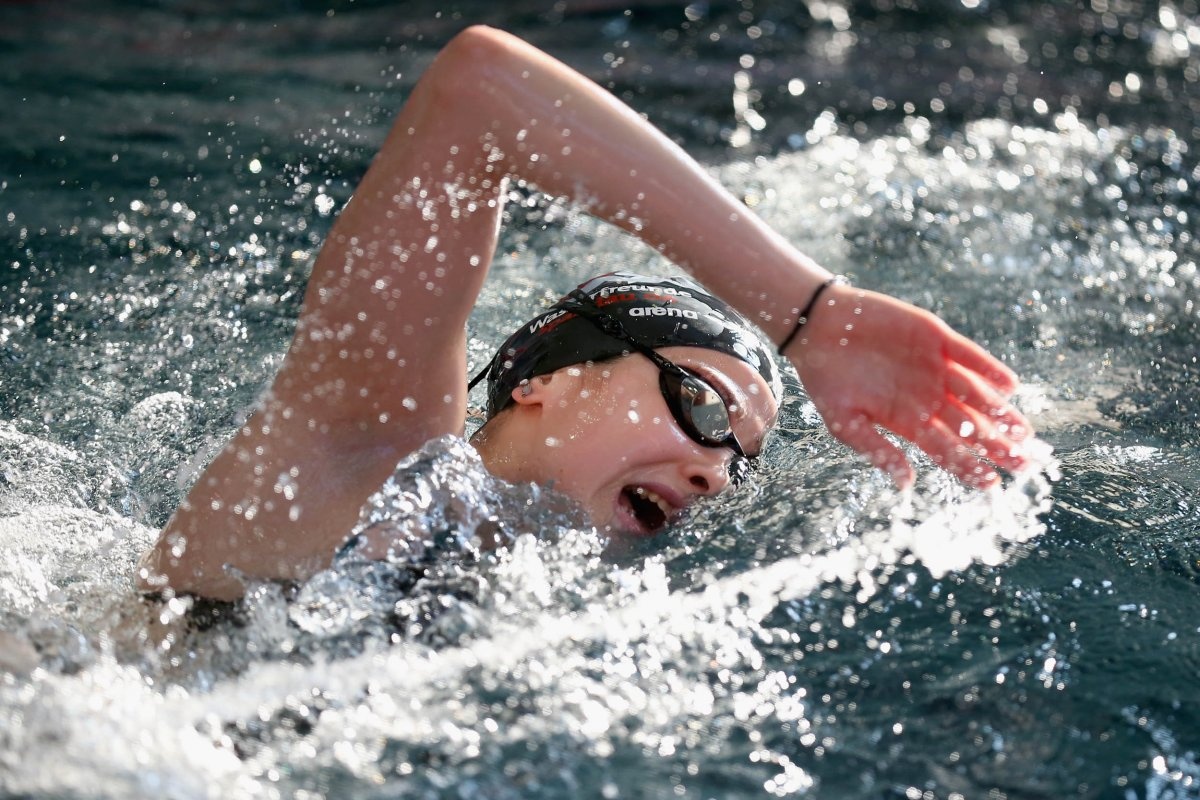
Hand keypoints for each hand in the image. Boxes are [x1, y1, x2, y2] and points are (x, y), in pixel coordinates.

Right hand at [787, 284, 1032, 488]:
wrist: (819, 327)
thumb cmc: (827, 380)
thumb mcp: (844, 422)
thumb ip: (878, 450)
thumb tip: (906, 485)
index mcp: (908, 422)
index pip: (946, 451)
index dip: (969, 468)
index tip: (992, 484)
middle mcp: (929, 398)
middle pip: (971, 427)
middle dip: (998, 446)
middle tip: (1025, 464)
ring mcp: (936, 368)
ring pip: (977, 395)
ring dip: (1001, 413)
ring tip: (1023, 432)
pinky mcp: (936, 338)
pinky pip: (970, 356)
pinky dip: (989, 370)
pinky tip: (1009, 386)